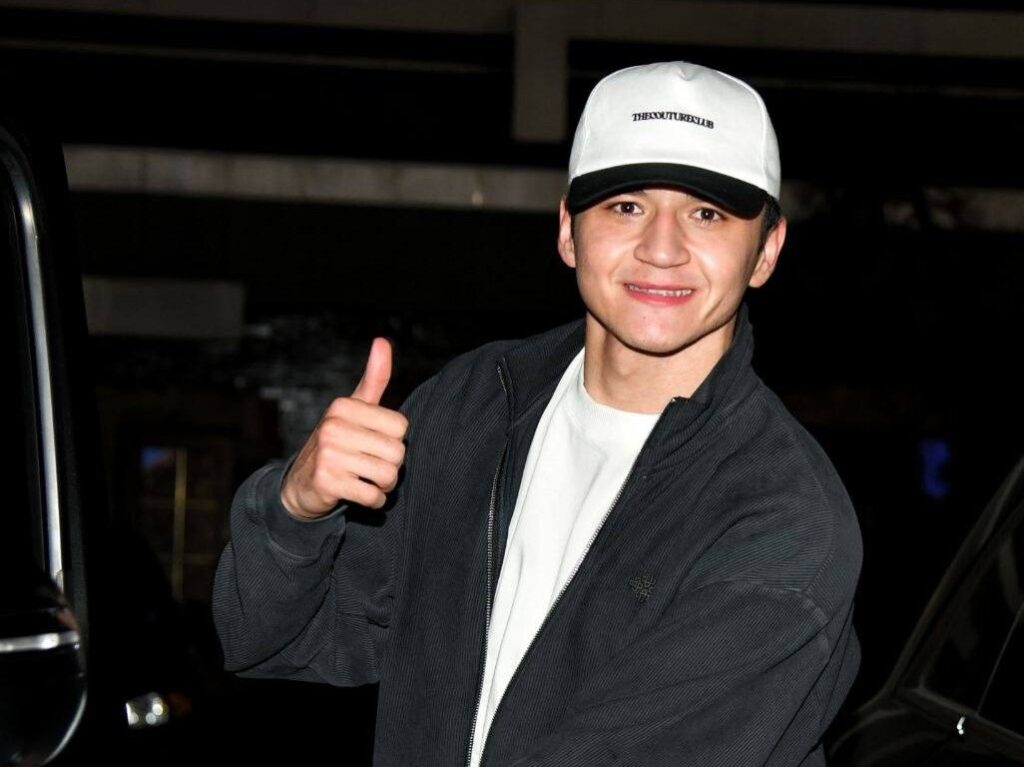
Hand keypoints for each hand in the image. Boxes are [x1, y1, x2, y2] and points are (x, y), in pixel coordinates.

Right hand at [280, 337, 408, 518]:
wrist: (301, 485)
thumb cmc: (338, 443)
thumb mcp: (354, 408)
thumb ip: (374, 378)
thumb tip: (382, 341)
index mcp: (343, 406)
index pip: (401, 427)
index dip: (393, 440)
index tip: (372, 443)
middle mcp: (333, 426)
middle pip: (398, 453)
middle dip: (391, 466)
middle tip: (370, 466)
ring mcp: (328, 454)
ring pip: (388, 475)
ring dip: (383, 485)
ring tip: (366, 480)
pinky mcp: (327, 482)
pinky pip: (374, 496)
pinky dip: (373, 500)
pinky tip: (359, 493)